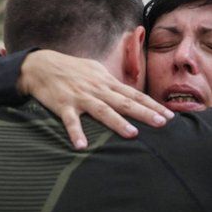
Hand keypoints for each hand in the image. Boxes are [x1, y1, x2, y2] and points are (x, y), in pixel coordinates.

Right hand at [19, 50, 173, 147]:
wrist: (41, 65)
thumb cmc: (71, 69)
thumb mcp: (95, 71)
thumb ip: (112, 83)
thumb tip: (131, 93)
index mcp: (106, 82)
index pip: (134, 95)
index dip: (152, 105)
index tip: (170, 115)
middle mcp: (97, 89)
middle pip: (124, 102)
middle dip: (144, 113)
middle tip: (163, 123)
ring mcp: (80, 97)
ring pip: (102, 110)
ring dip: (117, 122)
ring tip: (132, 134)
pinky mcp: (63, 105)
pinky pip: (70, 121)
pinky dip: (75, 133)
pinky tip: (81, 146)